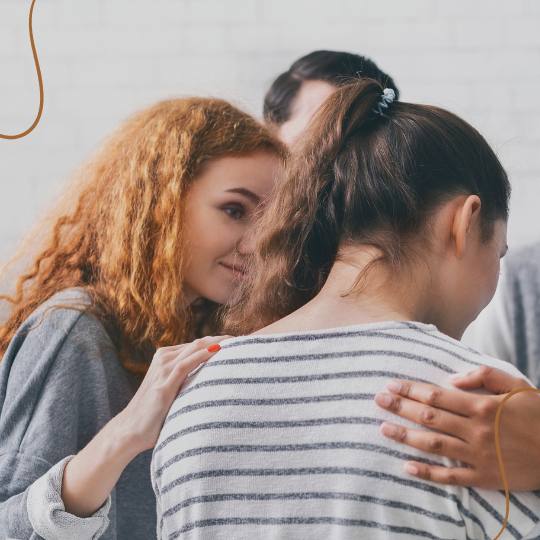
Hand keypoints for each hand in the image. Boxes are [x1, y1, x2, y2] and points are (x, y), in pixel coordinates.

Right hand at [62, 335, 227, 516]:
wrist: (129, 431)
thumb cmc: (152, 416)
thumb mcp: (172, 393)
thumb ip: (186, 383)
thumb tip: (211, 385)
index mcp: (165, 358)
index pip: (197, 345)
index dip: (217, 342)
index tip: (237, 343)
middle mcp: (163, 358)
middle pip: (198, 343)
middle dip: (221, 339)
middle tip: (243, 340)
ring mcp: (162, 369)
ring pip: (195, 348)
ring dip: (217, 343)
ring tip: (237, 342)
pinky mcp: (164, 383)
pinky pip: (187, 363)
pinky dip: (204, 355)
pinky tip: (219, 351)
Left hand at [374, 366, 539, 489]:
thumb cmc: (538, 414)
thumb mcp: (516, 385)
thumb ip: (484, 376)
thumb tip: (452, 380)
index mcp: (481, 406)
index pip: (436, 396)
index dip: (411, 390)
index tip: (391, 385)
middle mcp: (476, 430)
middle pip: (429, 417)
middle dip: (401, 407)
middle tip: (378, 400)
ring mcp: (478, 456)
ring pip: (434, 445)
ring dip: (406, 436)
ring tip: (383, 428)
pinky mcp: (485, 478)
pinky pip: (451, 477)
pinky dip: (428, 473)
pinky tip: (407, 467)